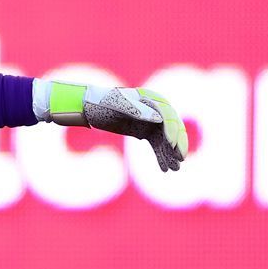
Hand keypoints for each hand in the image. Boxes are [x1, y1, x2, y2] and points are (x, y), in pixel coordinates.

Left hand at [40, 81, 188, 171]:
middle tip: (180, 160)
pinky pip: (156, 145)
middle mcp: (154, 109)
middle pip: (171, 128)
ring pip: (165, 139)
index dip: (173, 131)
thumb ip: (138, 111)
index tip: (173, 146)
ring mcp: (149, 121)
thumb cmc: (100, 102)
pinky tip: (165, 169)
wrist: (87, 107)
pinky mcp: (143, 130)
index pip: (168, 116)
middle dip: (177, 144)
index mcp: (150, 98)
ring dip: (170, 154)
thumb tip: (160, 119)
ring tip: (174, 169)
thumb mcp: (117, 106)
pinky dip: (160, 156)